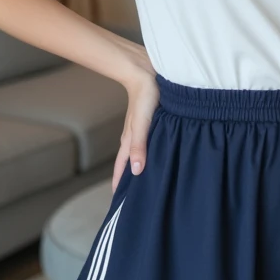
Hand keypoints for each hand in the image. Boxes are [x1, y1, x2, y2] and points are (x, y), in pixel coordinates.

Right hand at [111, 66, 159, 194]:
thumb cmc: (144, 96)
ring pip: (140, 157)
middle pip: (129, 167)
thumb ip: (138, 146)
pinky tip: (160, 159)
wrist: (146, 72)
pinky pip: (149, 146)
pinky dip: (151, 156)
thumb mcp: (142, 124)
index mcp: (128, 142)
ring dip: (142, 170)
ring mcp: (142, 132)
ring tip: (149, 186)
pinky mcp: (151, 124)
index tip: (120, 207)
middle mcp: (134, 140)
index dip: (120, 188)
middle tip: (135, 203)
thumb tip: (136, 172)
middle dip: (131, 184)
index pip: (121, 171)